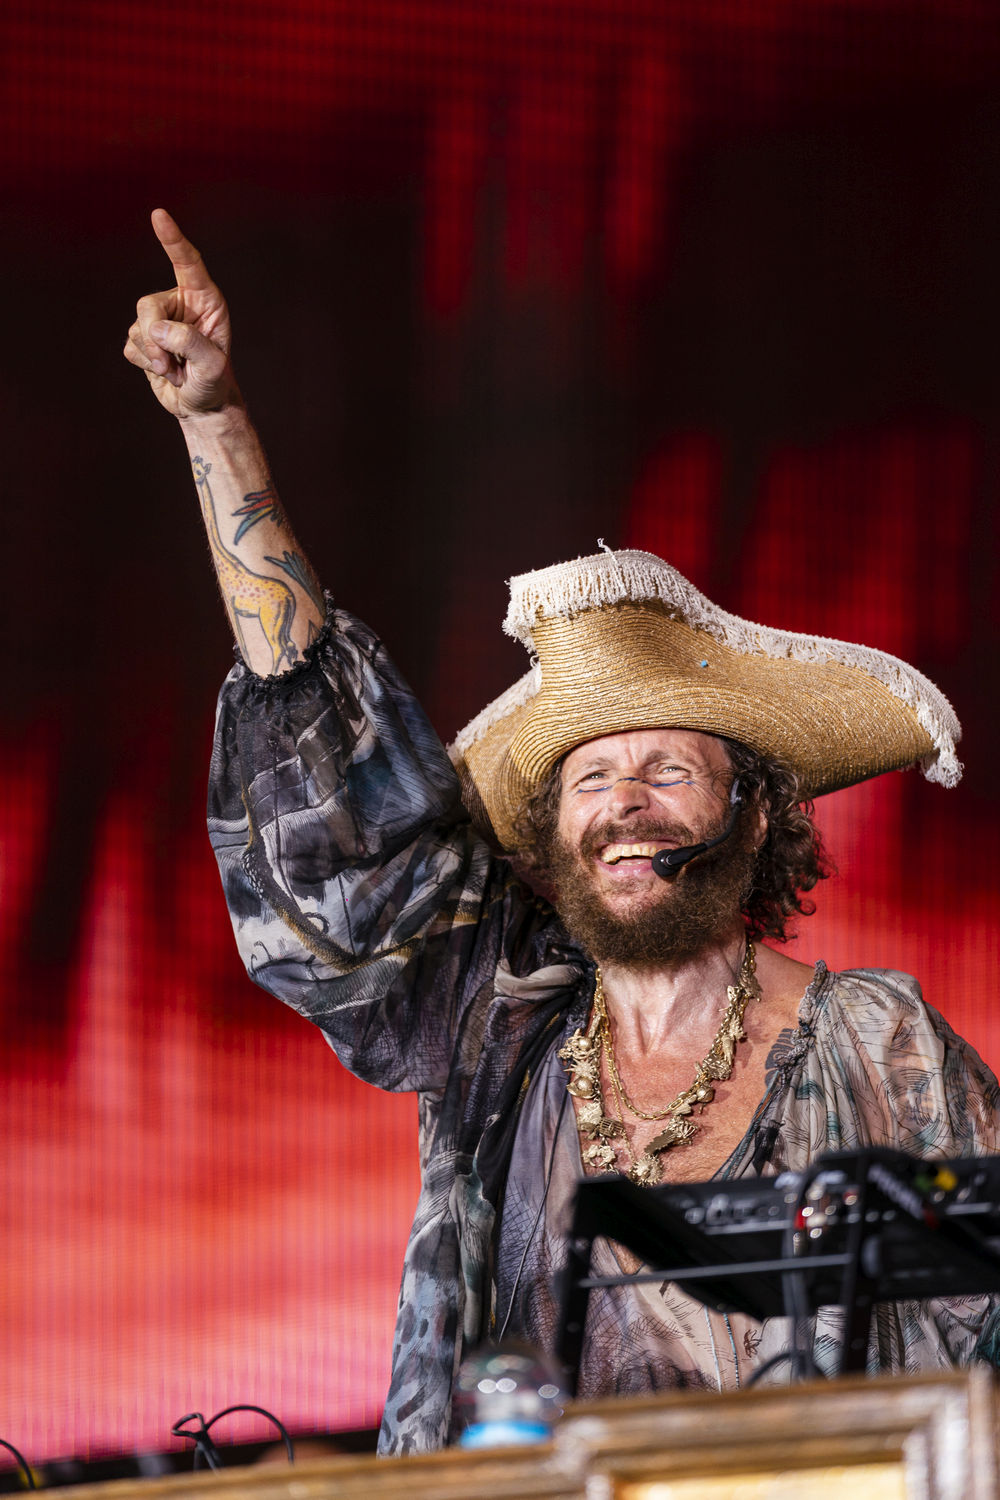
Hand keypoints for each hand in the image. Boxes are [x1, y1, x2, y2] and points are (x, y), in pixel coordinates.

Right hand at [124, 209, 240, 417]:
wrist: (203, 406)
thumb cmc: (215, 382)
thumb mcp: (213, 366)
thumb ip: (190, 343)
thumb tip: (157, 328)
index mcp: (205, 300)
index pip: (188, 263)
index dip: (172, 240)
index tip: (159, 215)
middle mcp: (181, 304)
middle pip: (148, 304)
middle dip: (153, 336)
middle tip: (169, 364)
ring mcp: (160, 321)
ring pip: (138, 327)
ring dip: (154, 357)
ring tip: (177, 372)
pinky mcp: (144, 339)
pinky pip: (131, 345)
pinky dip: (146, 364)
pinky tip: (165, 373)